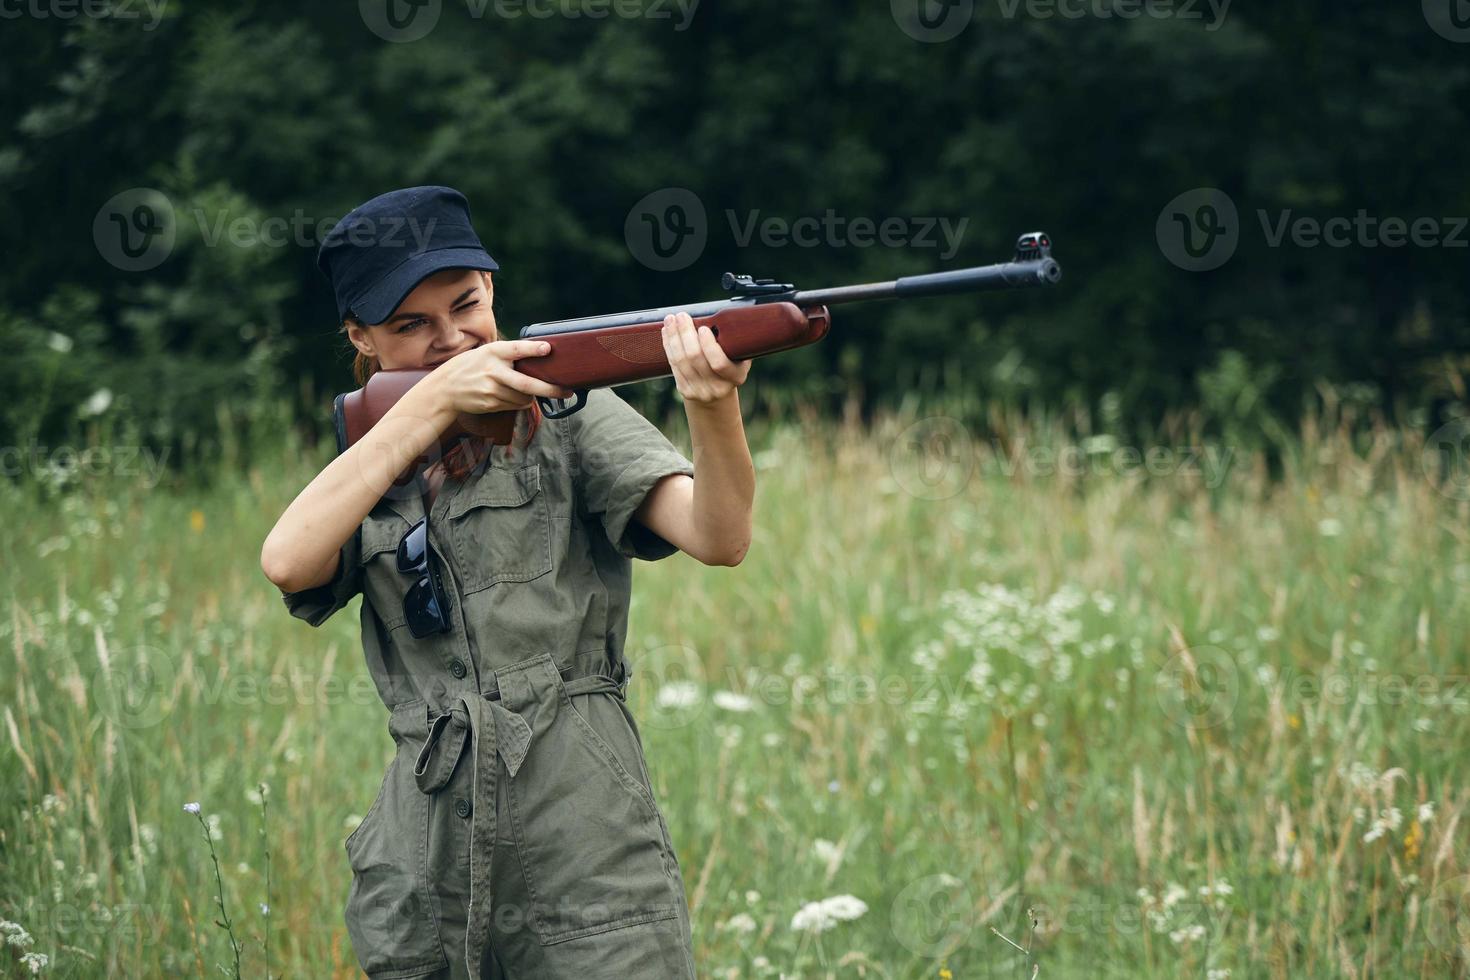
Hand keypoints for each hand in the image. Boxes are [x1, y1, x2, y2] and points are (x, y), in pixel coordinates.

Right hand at [425, 340, 572, 415]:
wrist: (447, 388)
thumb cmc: (472, 366)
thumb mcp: (487, 352)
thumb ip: (510, 353)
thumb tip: (542, 351)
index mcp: (493, 352)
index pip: (515, 349)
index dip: (533, 349)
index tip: (548, 349)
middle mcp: (493, 371)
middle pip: (527, 384)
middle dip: (550, 389)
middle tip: (567, 391)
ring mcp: (492, 390)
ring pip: (525, 397)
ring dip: (534, 395)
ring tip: (533, 389)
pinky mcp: (491, 404)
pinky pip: (516, 405)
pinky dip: (523, 401)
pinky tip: (517, 395)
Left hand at [661, 312, 751, 404]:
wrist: (718, 391)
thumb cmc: (730, 364)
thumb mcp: (739, 356)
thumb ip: (733, 342)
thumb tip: (716, 318)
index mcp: (736, 377)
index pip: (720, 363)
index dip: (709, 345)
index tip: (703, 328)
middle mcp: (718, 388)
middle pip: (695, 358)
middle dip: (686, 333)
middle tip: (682, 316)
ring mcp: (700, 392)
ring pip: (681, 360)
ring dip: (673, 336)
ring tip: (671, 320)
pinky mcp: (685, 390)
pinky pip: (673, 364)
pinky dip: (668, 345)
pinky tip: (666, 332)